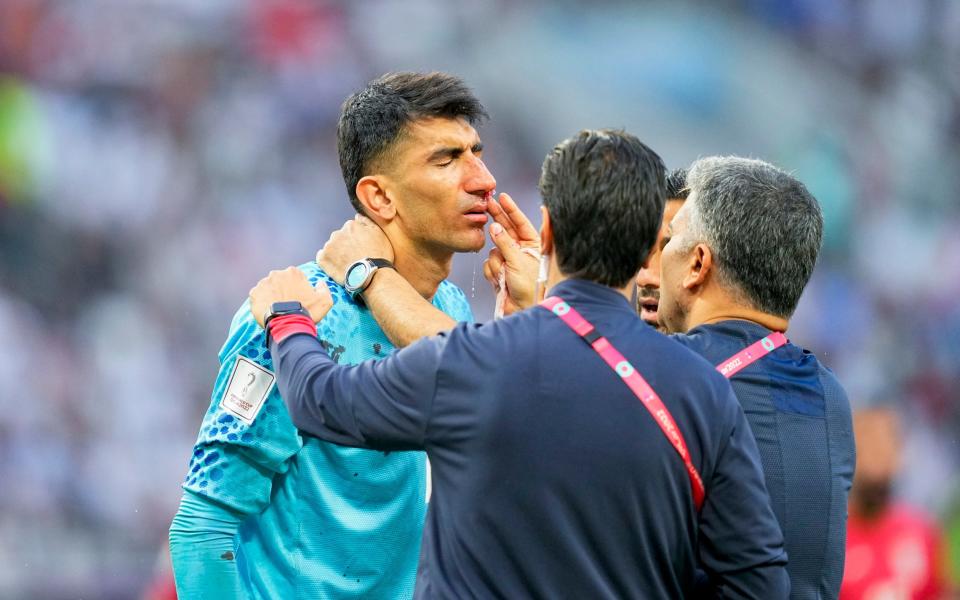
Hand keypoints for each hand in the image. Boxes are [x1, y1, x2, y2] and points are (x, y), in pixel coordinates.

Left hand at [250, 267, 332, 327]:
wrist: (287, 324)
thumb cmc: (307, 312)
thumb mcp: (325, 301)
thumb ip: (324, 289)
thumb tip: (320, 283)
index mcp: (293, 272)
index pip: (295, 278)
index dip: (297, 289)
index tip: (299, 299)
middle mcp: (276, 274)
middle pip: (280, 281)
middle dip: (283, 290)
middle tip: (287, 305)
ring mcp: (263, 283)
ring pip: (268, 288)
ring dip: (272, 295)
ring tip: (277, 309)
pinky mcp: (254, 293)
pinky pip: (258, 296)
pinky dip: (262, 302)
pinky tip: (269, 310)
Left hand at [316, 215, 393, 284]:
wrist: (371, 276)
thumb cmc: (378, 256)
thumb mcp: (380, 234)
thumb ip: (367, 222)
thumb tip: (357, 216)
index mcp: (350, 226)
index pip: (350, 229)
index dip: (356, 240)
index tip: (361, 248)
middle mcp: (337, 233)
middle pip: (340, 238)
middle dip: (345, 245)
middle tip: (355, 257)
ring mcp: (329, 246)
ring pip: (331, 247)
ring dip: (337, 253)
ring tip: (348, 264)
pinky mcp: (323, 259)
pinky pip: (322, 258)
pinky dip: (328, 261)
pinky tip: (338, 267)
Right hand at [483, 193, 539, 313]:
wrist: (522, 310)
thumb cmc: (529, 286)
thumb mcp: (518, 261)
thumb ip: (505, 243)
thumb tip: (494, 227)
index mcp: (532, 245)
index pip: (520, 222)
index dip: (511, 209)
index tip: (502, 197)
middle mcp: (521, 250)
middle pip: (506, 230)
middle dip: (498, 220)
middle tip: (488, 204)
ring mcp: (510, 260)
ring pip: (494, 250)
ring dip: (498, 262)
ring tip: (505, 274)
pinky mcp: (500, 271)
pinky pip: (489, 264)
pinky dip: (493, 272)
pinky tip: (500, 281)